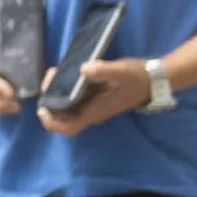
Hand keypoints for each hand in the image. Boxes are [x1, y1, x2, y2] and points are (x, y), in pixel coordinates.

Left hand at [38, 59, 152, 136]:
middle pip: (63, 117)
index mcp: (95, 112)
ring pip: (66, 106)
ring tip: (55, 72)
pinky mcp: (94, 97)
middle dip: (50, 100)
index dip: (52, 122)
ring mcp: (92, 105)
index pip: (69, 127)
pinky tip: (64, 72)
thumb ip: (103, 71)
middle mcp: (91, 112)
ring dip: (56, 92)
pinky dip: (64, 87)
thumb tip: (83, 69)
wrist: (154, 79)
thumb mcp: (121, 71)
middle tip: (49, 79)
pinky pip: (73, 97)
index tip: (42, 107)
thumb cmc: (137, 77)